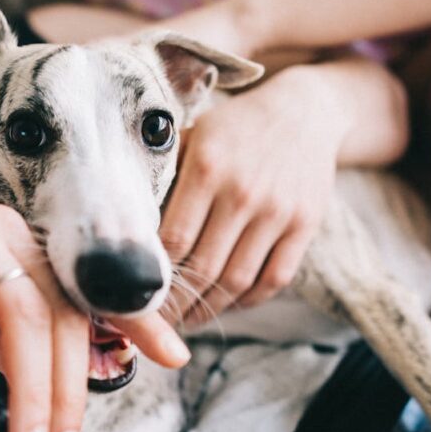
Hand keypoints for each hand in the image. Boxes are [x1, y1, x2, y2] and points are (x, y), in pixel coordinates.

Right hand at [0, 191, 188, 431]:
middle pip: (60, 316)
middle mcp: (11, 235)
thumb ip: (22, 345)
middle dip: (68, 391)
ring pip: (21, 312)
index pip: (91, 294)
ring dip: (26, 388)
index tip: (174, 357)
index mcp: (31, 251)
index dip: (138, 321)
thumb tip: (75, 384)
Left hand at [161, 66, 342, 323]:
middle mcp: (243, 192)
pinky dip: (248, 301)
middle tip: (157, 319)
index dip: (153, 275)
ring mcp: (278, 211)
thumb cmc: (232, 129)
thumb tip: (124, 226)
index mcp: (207, 167)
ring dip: (209, 309)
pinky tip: (226, 304)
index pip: (173, 239)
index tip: (136, 293)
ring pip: (238, 282)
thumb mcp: (191, 136)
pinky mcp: (306, 225)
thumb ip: (162, 176)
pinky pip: (274, 279)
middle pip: (203, 268)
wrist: (302, 111)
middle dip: (176, 302)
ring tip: (188, 318)